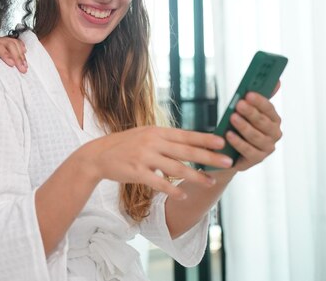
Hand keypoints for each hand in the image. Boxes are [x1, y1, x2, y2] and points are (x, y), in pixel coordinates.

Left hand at [0, 34, 27, 77]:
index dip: (5, 54)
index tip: (11, 64)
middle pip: (8, 43)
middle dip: (17, 56)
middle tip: (22, 69)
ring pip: (13, 42)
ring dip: (21, 54)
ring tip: (24, 66)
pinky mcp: (1, 43)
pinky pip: (14, 41)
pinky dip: (20, 47)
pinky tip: (24, 54)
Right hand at [78, 126, 233, 198]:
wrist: (98, 155)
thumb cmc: (125, 145)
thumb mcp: (145, 135)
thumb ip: (166, 139)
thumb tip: (191, 143)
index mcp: (156, 132)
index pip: (186, 135)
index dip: (205, 139)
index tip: (223, 142)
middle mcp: (152, 142)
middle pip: (186, 151)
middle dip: (209, 157)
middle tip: (228, 162)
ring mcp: (144, 157)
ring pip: (175, 168)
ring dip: (195, 176)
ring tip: (210, 182)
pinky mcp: (136, 172)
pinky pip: (158, 182)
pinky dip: (171, 189)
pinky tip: (182, 194)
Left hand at [225, 88, 282, 171]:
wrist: (229, 151)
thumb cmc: (239, 126)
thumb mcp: (246, 111)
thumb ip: (258, 98)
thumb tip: (277, 81)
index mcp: (273, 120)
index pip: (269, 109)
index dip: (259, 101)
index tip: (248, 94)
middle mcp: (274, 134)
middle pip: (263, 122)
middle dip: (251, 112)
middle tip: (239, 104)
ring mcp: (267, 148)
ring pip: (256, 136)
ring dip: (244, 126)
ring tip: (233, 117)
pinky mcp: (257, 159)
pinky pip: (248, 150)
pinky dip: (238, 142)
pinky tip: (229, 135)